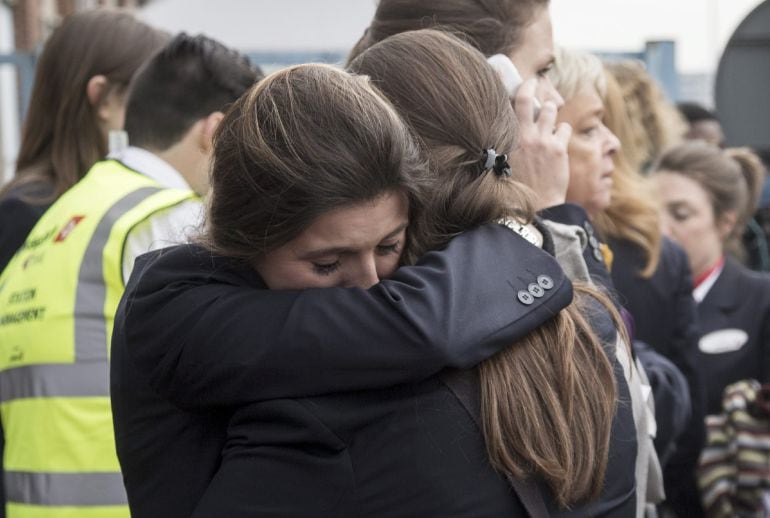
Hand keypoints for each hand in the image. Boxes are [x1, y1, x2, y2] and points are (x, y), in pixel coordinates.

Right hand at [512, 79, 571, 210]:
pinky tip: (558, 139)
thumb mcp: (501, 165)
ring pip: (551, 110)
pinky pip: (564, 128)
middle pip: (530, 100)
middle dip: (533, 88)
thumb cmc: (514, 189)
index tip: (523, 82)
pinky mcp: (559, 149)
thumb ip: (502, 146)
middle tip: (534, 84)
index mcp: (508, 138)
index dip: (520, 90)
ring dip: (550, 110)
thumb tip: (496, 136)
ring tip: (548, 116)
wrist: (534, 206)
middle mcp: (526, 135)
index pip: (512, 105)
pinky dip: (562, 130)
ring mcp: (544, 140)